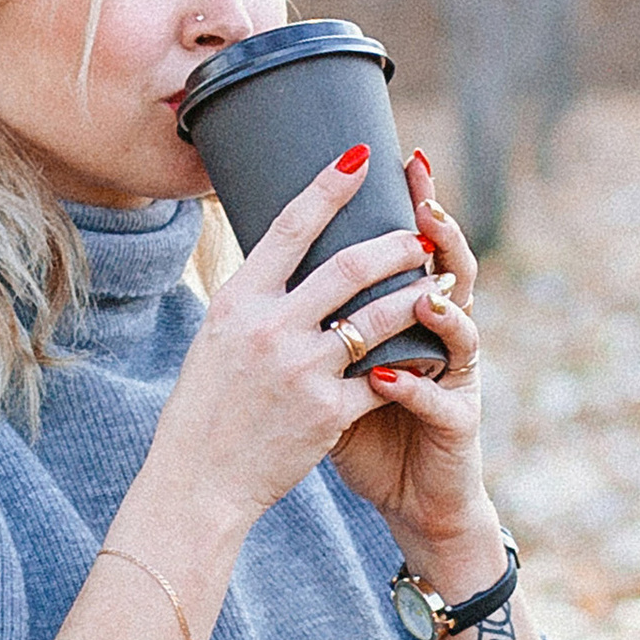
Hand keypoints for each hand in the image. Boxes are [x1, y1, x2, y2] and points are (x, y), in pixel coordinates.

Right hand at [144, 147, 426, 547]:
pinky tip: (430, 350)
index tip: (360, 158)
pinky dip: (410, 361)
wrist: (199, 481)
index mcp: (238, 301)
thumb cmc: (205, 408)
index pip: (291, 226)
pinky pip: (384, 374)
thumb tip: (278, 258)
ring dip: (417, 295)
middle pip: (349, 266)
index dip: (329, 186)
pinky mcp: (328, 410)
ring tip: (441, 284)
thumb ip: (252, 302)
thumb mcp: (214, 339)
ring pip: (379, 317)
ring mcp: (302, 369)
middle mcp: (271, 327)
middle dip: (394, 244)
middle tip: (419, 236)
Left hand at [331, 149, 500, 577]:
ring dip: (441, 307)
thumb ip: (321, 318)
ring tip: (423, 288)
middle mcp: (445, 338)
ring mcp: (458, 380)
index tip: (396, 158)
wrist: (409, 496)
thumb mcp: (340, 366)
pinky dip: (414, 386)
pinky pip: (440, 400)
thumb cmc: (369, 427)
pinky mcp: (458, 425)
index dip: (415, 204)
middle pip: (454, 272)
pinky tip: (390, 374)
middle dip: (440, 235)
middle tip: (424, 201)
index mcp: (417, 316)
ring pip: (463, 330)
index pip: (419, 248)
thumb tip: (265, 263)